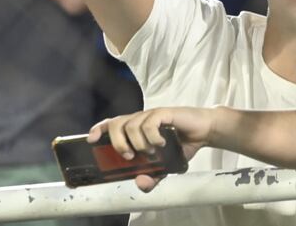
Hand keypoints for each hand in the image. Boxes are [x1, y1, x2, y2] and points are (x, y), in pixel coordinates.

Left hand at [87, 106, 214, 191]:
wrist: (204, 132)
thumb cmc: (182, 145)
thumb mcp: (165, 167)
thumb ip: (153, 177)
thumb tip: (141, 183)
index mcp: (137, 128)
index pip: (112, 124)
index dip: (100, 129)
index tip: (91, 139)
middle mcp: (141, 119)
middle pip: (117, 123)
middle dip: (118, 142)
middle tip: (129, 156)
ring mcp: (152, 115)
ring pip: (132, 125)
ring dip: (138, 143)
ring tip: (151, 152)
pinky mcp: (164, 113)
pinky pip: (150, 123)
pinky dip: (152, 136)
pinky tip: (161, 143)